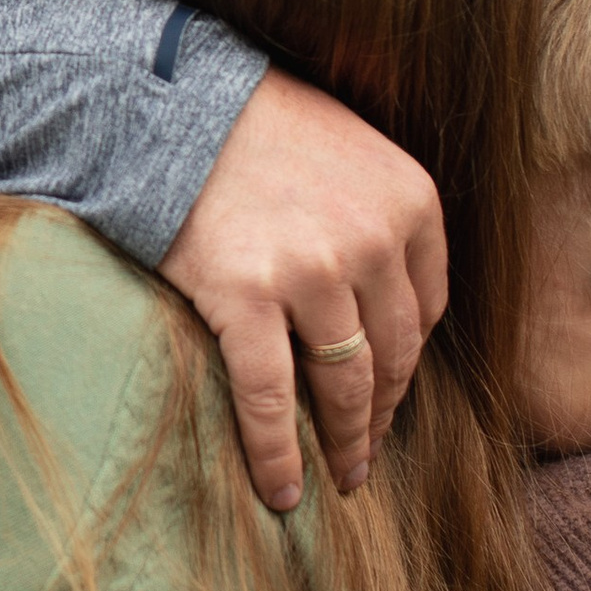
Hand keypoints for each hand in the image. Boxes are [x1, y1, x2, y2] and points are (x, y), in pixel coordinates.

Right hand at [161, 67, 447, 511]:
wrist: (164, 101)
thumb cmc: (250, 124)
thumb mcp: (348, 151)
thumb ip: (379, 215)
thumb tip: (380, 306)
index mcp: (412, 200)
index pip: (427, 308)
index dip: (408, 363)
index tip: (389, 395)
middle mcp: (374, 238)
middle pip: (394, 355)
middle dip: (382, 415)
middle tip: (367, 454)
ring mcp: (312, 270)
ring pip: (344, 384)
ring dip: (345, 442)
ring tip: (339, 478)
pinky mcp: (246, 296)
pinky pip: (271, 397)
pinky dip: (278, 453)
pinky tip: (283, 490)